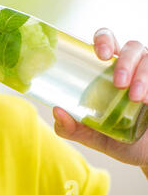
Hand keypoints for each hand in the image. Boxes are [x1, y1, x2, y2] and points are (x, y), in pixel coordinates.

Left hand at [52, 28, 147, 176]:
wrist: (143, 155)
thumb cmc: (116, 138)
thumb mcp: (90, 135)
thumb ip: (70, 127)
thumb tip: (56, 110)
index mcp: (107, 71)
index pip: (106, 41)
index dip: (104, 40)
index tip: (101, 54)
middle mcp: (131, 67)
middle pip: (131, 47)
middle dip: (125, 62)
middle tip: (118, 83)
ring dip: (142, 76)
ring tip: (135, 98)